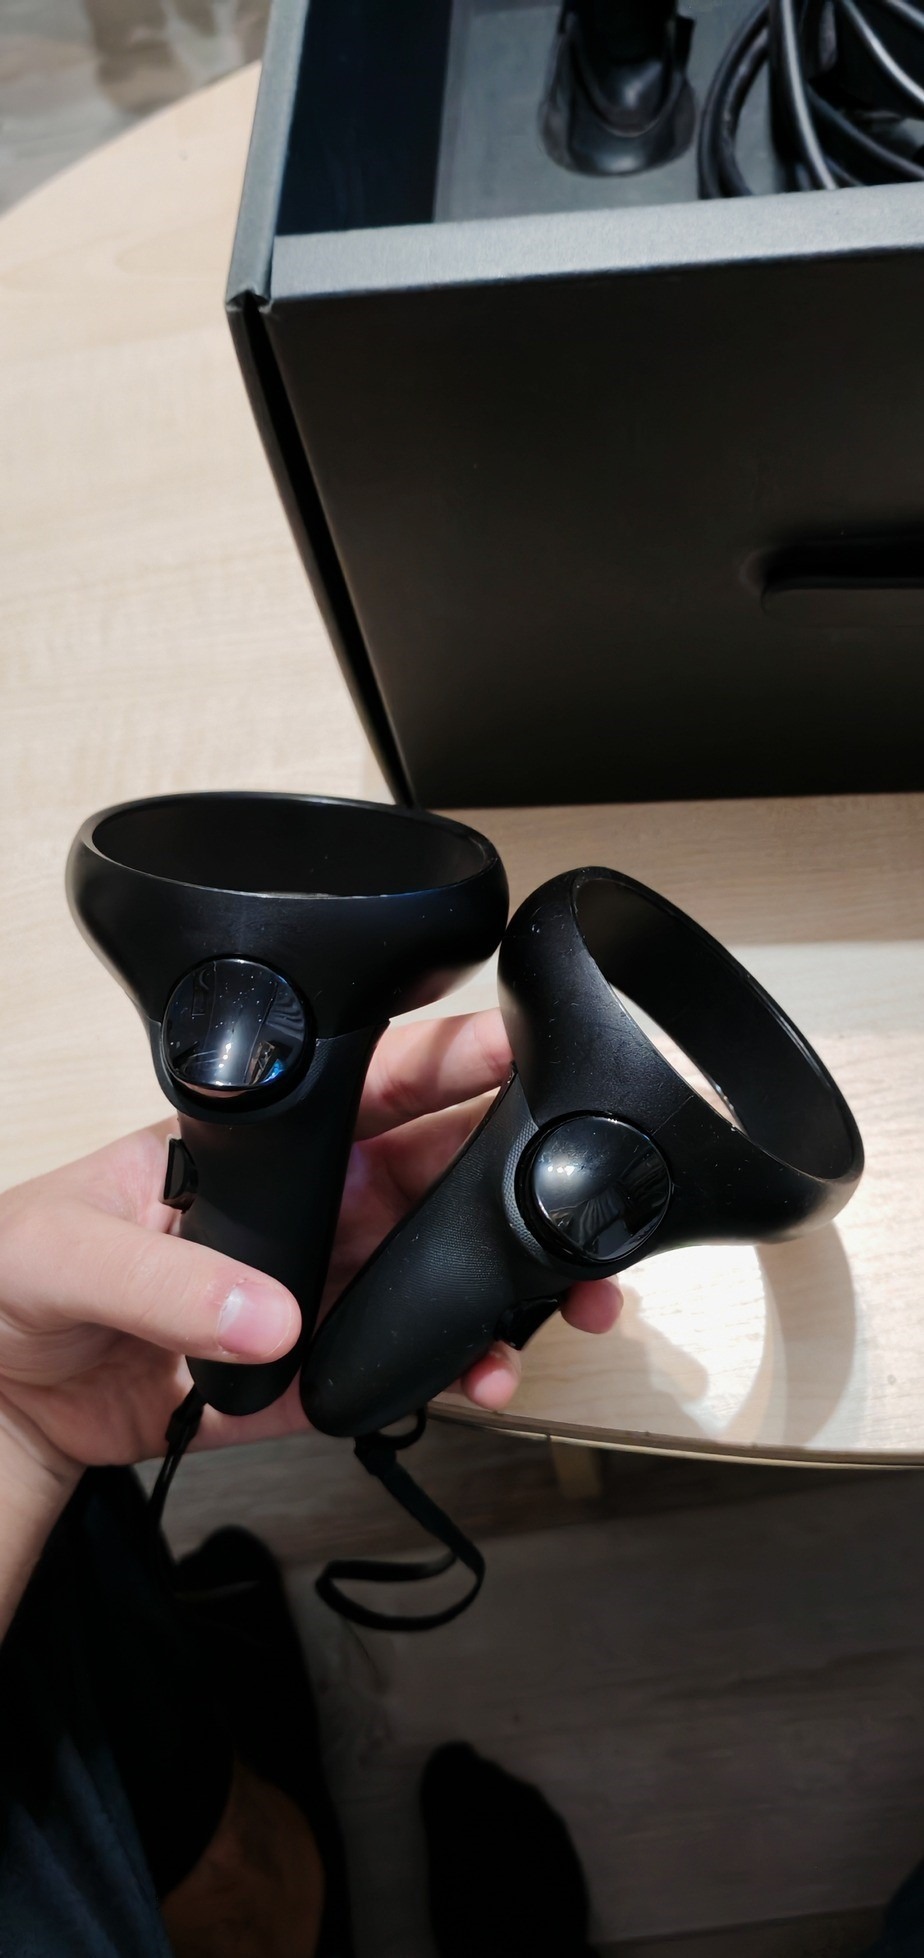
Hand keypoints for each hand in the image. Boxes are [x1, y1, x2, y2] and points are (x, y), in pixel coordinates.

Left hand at [0, 1011, 620, 1476]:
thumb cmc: (14, 1282)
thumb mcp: (59, 1250)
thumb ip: (160, 1279)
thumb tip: (266, 1313)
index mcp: (252, 1148)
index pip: (365, 1088)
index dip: (448, 1063)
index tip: (519, 1054)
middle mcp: (300, 1211)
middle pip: (433, 1179)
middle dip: (514, 1180)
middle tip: (579, 1199)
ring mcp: (309, 1292)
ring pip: (434, 1275)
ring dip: (503, 1287)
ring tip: (561, 1306)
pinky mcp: (303, 1376)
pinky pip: (391, 1372)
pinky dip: (448, 1377)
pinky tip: (482, 1378)